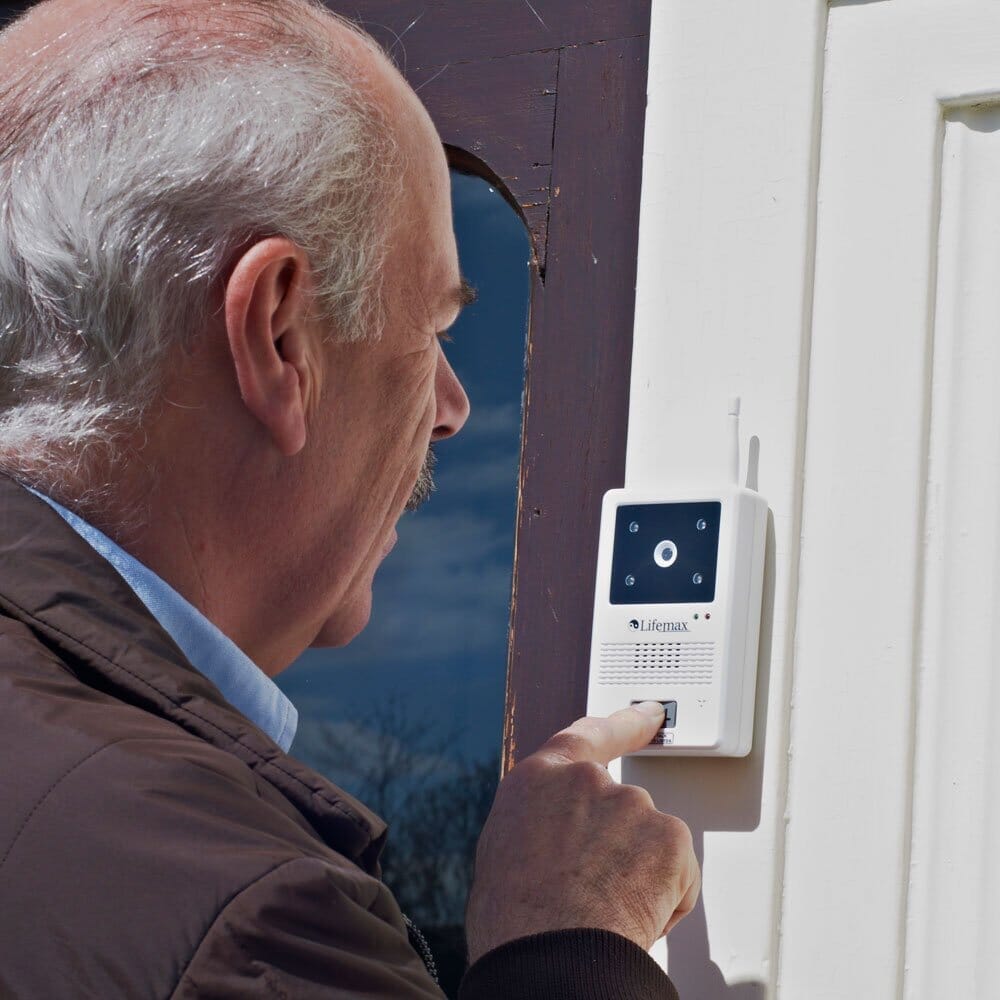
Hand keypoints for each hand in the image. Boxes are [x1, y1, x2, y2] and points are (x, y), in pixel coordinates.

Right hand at [465, 702, 700, 963]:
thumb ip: (539, 822)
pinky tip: (633, 916)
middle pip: (621, 806)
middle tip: (593, 891)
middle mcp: (586, 780)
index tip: (650, 714)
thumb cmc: (516, 921)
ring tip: (604, 909)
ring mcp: (630, 804)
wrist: (549, 956)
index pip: (588, 736)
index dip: (624, 724)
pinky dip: (666, 898)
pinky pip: (677, 872)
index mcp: (539, 778)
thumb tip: (554, 838)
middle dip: (619, 846)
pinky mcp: (667, 837)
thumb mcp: (503, 851)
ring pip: (649, 843)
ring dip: (639, 874)